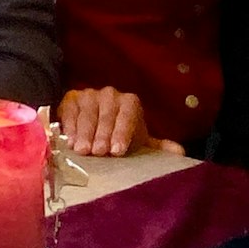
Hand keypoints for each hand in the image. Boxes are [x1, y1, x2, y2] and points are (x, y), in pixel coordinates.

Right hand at [56, 87, 185, 157]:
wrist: (95, 124)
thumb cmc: (119, 135)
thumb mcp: (138, 141)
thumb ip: (158, 147)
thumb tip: (180, 153)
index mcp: (130, 102)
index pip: (127, 115)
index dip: (123, 132)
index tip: (118, 150)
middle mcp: (110, 94)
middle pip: (106, 115)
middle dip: (102, 135)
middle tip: (98, 153)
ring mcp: (89, 95)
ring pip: (87, 114)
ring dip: (84, 133)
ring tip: (82, 150)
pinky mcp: (70, 99)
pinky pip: (70, 112)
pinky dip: (69, 127)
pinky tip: (69, 141)